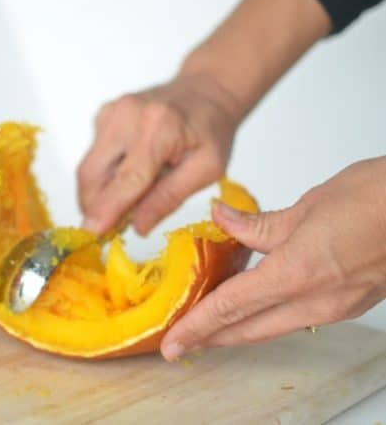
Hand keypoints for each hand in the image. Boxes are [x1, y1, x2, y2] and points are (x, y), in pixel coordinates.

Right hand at [78, 73, 241, 235]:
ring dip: (100, 192)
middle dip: (93, 206)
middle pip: (93, 173)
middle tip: (109, 229)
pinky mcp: (102, 115)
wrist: (205, 90)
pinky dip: (105, 175)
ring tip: (128, 199)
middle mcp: (127, 116)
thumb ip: (170, 197)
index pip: (126, 178)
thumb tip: (137, 227)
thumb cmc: (211, 130)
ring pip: (89, 167)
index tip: (92, 233)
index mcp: (159, 129)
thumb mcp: (207, 169)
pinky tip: (128, 173)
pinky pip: (94, 156)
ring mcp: (110, 113)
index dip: (107, 208)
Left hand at [161, 157, 385, 361]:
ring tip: (208, 326)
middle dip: (210, 337)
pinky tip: (252, 306)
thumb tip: (220, 219)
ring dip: (237, 330)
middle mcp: (317, 300)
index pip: (231, 306)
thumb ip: (258, 224)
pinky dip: (266, 317)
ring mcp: (335, 307)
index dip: (197, 326)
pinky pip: (295, 319)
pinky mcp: (349, 304)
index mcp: (298, 273)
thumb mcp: (308, 206)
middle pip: (248, 329)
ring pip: (272, 328)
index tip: (173, 342)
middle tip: (181, 341)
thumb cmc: (378, 197)